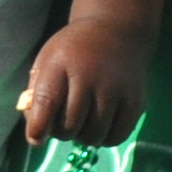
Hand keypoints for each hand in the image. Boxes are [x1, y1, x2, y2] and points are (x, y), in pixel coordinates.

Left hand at [20, 17, 151, 144]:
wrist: (116, 31)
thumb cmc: (74, 52)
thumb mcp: (47, 61)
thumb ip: (36, 95)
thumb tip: (36, 134)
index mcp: (61, 63)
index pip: (47, 100)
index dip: (39, 125)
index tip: (35, 138)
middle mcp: (90, 75)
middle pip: (71, 124)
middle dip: (62, 132)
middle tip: (64, 124)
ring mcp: (116, 88)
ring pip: (94, 134)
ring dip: (83, 137)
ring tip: (83, 124)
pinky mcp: (136, 100)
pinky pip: (117, 136)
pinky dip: (105, 139)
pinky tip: (101, 126)